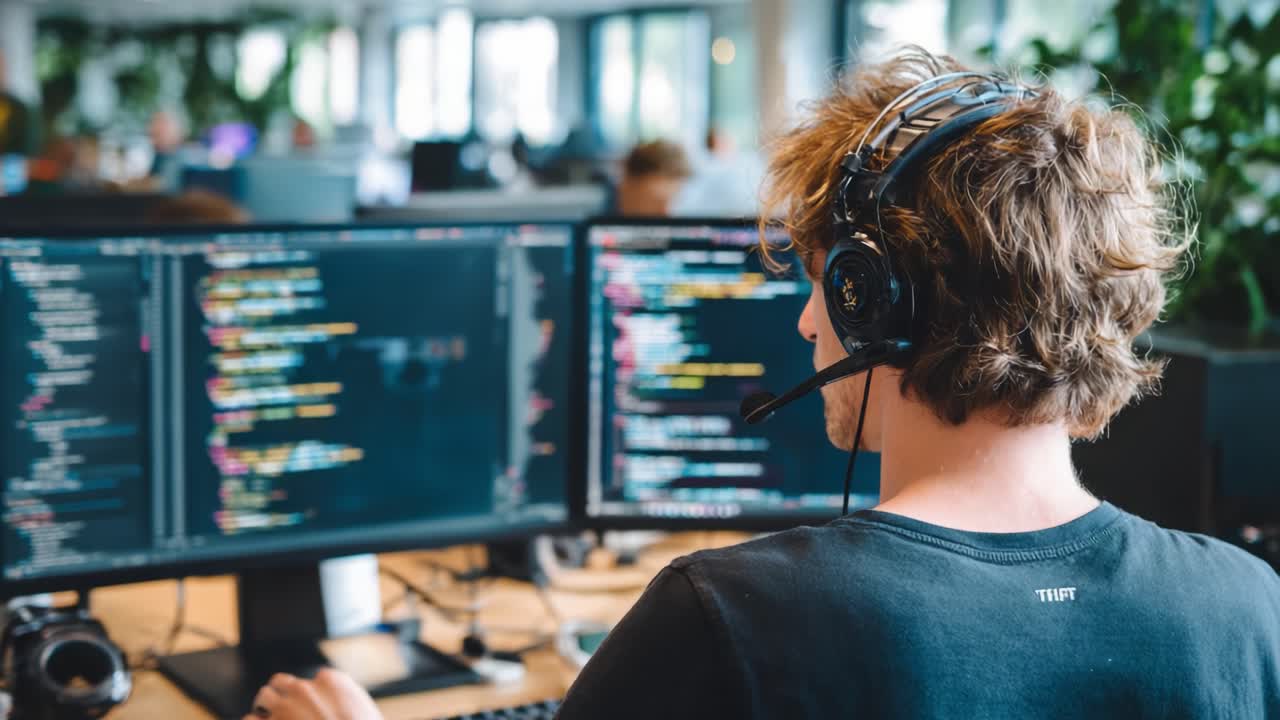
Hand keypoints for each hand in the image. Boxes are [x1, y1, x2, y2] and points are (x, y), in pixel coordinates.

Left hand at [244, 669, 382, 719]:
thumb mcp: (363, 710)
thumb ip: (344, 699)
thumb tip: (336, 703)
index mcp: (331, 681)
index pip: (315, 678)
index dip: (312, 695)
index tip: (313, 706)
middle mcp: (305, 690)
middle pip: (282, 681)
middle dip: (282, 694)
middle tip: (284, 708)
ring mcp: (285, 707)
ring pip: (264, 695)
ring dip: (265, 706)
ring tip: (270, 718)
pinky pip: (249, 719)